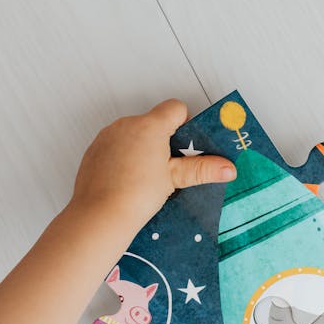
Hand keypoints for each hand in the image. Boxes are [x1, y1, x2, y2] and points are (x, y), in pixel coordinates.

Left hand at [69, 99, 235, 234]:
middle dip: (163, 140)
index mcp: (149, 125)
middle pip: (154, 122)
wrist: (98, 215)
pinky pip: (115, 146)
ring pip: (133, 134)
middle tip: (169, 168)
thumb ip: (203, 169)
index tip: (185, 147)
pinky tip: (126, 180)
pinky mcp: (94, 150)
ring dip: (142, 148)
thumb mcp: (175, 179)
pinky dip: (123, 157)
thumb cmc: (138, 194)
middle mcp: (126, 124)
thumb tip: (229, 168)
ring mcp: (107, 136)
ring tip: (146, 177)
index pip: (175, 108)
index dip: (185, 124)